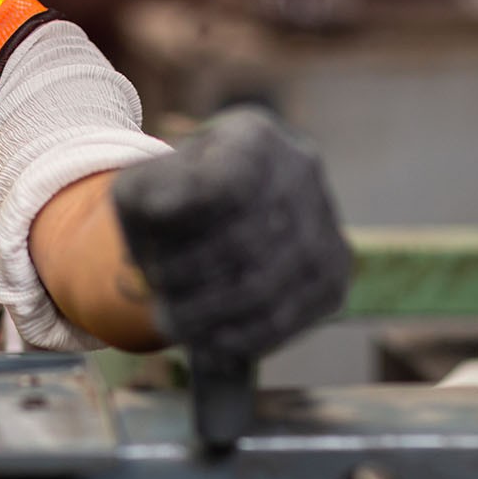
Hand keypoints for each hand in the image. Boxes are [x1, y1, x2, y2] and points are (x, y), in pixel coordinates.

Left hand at [111, 108, 350, 361]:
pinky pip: (294, 315)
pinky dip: (244, 337)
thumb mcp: (145, 185)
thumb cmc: (176, 196)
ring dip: (211, 316)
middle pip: (246, 242)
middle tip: (157, 305)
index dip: (184, 236)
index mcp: (253, 137)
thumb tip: (160, 233)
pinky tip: (209, 342)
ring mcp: (325, 220)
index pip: (225, 186)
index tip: (149, 262)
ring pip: (270, 285)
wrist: (225, 207)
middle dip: (192, 284)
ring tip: (173, 325)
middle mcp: (301, 170)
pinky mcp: (335, 270)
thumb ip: (143, 201)